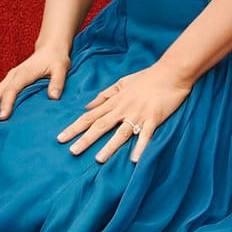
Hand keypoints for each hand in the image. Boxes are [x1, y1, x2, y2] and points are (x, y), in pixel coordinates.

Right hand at [0, 47, 69, 120]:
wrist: (49, 50)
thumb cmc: (55, 60)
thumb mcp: (61, 68)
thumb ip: (57, 82)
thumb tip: (53, 96)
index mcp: (22, 74)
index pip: (11, 91)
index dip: (6, 104)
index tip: (2, 118)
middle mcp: (11, 77)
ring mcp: (7, 79)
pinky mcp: (7, 82)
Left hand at [56, 64, 192, 163]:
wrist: (170, 72)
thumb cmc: (146, 78)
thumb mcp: (121, 84)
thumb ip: (104, 96)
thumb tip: (87, 106)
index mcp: (114, 102)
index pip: (90, 116)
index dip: (75, 127)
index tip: (61, 138)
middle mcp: (123, 109)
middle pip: (100, 125)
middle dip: (85, 139)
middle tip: (72, 151)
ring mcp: (138, 114)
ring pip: (120, 132)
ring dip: (109, 146)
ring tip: (98, 159)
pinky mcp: (154, 118)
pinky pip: (146, 135)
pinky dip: (140, 147)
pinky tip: (134, 159)